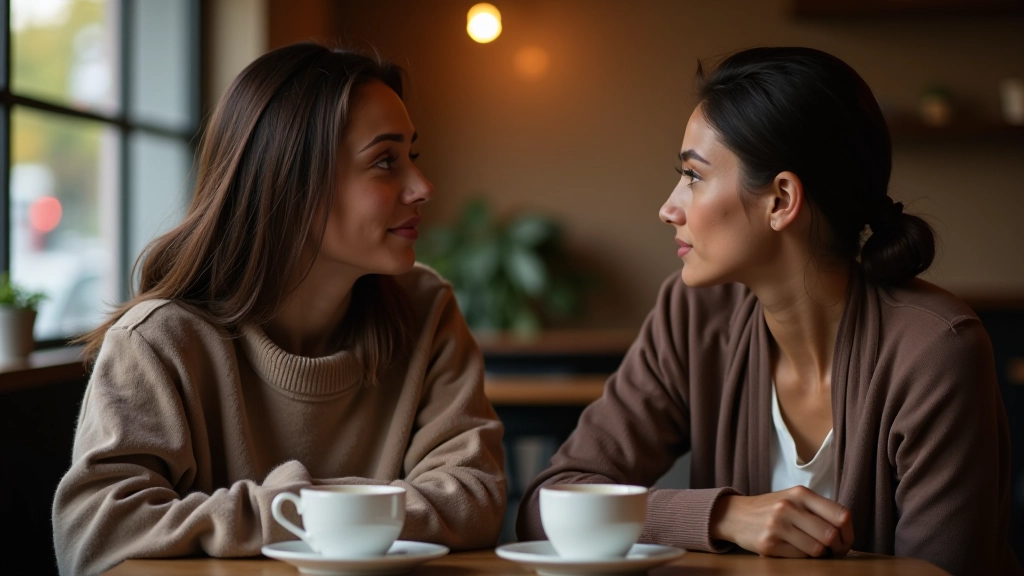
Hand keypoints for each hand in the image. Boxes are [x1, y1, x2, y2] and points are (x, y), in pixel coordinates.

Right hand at [709, 486, 853, 557]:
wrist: (735, 515)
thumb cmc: (771, 509)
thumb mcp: (794, 499)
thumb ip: (818, 510)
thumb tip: (846, 534)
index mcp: (800, 493)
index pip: (841, 515)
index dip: (848, 533)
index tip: (844, 541)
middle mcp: (789, 506)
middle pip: (830, 535)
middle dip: (836, 548)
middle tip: (832, 551)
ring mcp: (777, 525)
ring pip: (817, 549)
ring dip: (818, 553)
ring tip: (810, 548)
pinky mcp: (768, 544)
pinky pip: (799, 557)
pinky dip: (801, 557)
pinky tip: (793, 549)